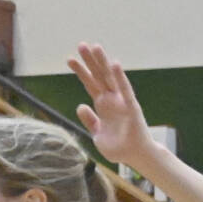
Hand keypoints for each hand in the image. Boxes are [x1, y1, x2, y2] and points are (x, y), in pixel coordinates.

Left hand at [67, 42, 153, 168]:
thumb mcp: (97, 134)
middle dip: (90, 61)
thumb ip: (89, 120)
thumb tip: (80, 106)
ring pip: (110, 78)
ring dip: (102, 62)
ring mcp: (121, 101)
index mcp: (102, 105)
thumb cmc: (117, 147)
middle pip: (98, 76)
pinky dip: (120, 77)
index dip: (80, 71)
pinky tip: (114, 64)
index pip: (89, 83)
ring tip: (95, 47)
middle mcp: (111, 99)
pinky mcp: (131, 107)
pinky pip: (125, 90)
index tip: (69, 59)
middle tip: (81, 45)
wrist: (133, 156)